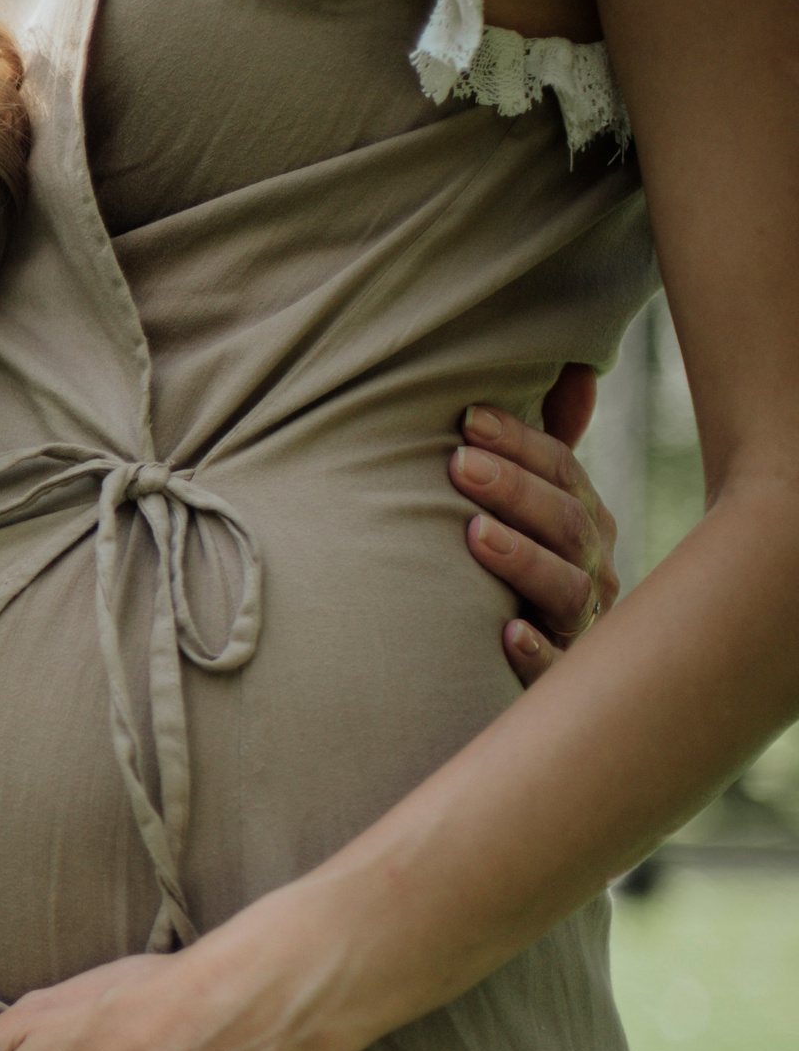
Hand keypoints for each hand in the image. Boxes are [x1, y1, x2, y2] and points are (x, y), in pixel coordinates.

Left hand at [454, 363, 619, 686]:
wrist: (512, 663)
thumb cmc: (514, 565)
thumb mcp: (532, 503)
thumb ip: (546, 447)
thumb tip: (575, 372)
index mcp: (585, 522)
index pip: (564, 472)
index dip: (521, 443)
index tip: (466, 419)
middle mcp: (592, 570)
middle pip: (567, 524)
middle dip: (516, 490)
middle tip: (458, 465)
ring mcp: (580, 627)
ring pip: (565, 590)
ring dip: (521, 560)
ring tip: (473, 534)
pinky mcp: (558, 679)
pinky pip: (553, 670)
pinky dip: (534, 652)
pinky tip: (504, 632)